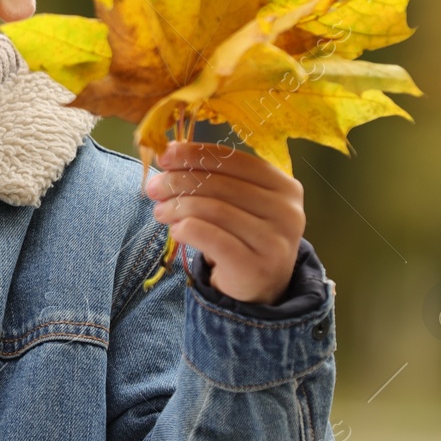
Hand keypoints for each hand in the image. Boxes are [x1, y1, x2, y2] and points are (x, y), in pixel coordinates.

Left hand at [143, 140, 304, 305]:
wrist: (260, 286)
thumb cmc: (243, 235)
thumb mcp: (237, 202)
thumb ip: (213, 178)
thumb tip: (169, 155)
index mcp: (283, 185)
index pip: (234, 160)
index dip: (195, 154)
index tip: (165, 157)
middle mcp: (286, 211)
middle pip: (220, 184)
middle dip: (178, 182)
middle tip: (154, 188)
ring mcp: (275, 240)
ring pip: (213, 210)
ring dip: (178, 207)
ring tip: (160, 211)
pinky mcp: (256, 266)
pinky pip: (212, 239)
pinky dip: (187, 230)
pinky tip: (176, 230)